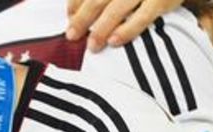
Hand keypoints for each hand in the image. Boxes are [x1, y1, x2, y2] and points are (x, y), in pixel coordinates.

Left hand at [66, 0, 181, 51]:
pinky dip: (127, 29)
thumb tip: (77, 8)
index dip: (76, 1)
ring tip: (92, 46)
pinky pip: (143, 16)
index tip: (69, 15)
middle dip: (82, 18)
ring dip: (100, 28)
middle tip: (72, 35)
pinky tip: (115, 41)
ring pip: (116, 8)